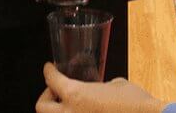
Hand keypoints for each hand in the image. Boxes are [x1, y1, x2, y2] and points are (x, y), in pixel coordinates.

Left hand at [36, 63, 165, 112]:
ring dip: (59, 111)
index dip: (48, 71)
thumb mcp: (116, 85)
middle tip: (55, 90)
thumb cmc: (134, 102)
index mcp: (75, 95)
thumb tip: (100, 89)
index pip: (52, 80)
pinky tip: (85, 111)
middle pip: (41, 107)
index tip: (48, 68)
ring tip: (70, 104)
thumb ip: (100, 86)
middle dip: (46, 97)